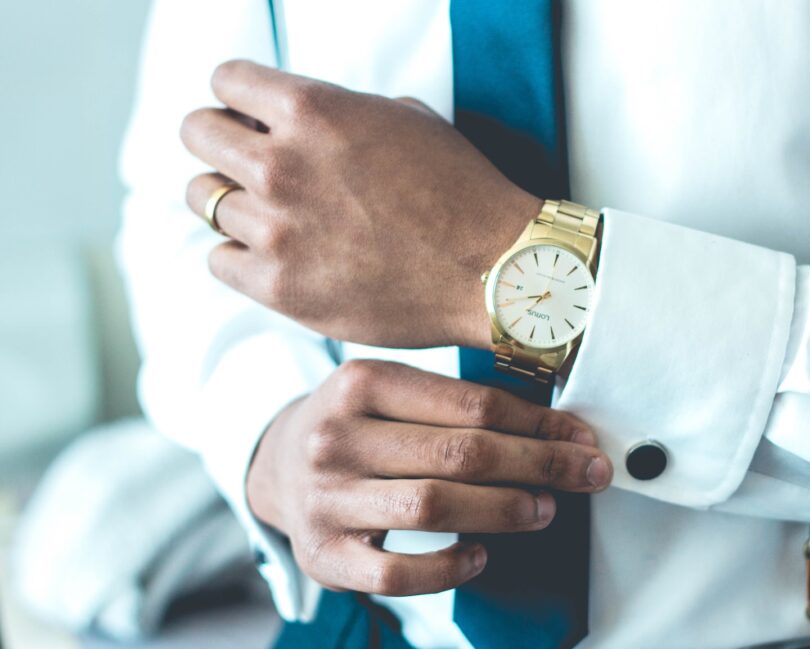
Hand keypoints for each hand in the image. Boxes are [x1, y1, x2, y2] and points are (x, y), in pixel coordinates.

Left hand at [181, 59, 540, 349]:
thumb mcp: (404, 118)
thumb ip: (337, 112)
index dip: (239, 97)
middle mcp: (282, 164)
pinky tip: (275, 255)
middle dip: (219, 141)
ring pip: (203, 200)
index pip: (225, 81)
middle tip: (245, 162)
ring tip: (269, 214)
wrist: (491, 269)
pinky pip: (218, 260)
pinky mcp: (278, 286)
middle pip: (196, 133)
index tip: (251, 117)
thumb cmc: (460, 191)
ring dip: (231, 201)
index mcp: (313, 110)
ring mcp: (276, 229)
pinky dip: (240, 255)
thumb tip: (295, 119)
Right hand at [246, 360, 611, 595]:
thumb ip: (458, 403)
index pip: (471, 403)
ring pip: (435, 506)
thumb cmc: (357, 426)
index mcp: (361, 382)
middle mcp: (336, 437)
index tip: (581, 439)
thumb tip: (557, 431)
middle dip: (538, 465)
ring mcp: (326, 499)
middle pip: (461, 453)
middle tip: (584, 474)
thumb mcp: (391, 393)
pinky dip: (449, 568)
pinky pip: (397, 574)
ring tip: (544, 509)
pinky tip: (481, 555)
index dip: (538, 425)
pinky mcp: (323, 556)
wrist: (276, 465)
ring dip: (505, 510)